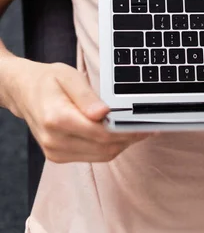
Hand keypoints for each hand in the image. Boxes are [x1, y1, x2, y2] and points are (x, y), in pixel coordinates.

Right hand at [9, 60, 151, 162]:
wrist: (22, 92)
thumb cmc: (47, 81)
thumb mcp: (68, 76)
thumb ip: (87, 96)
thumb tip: (104, 113)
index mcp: (56, 118)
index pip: (101, 133)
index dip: (128, 131)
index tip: (147, 124)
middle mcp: (54, 140)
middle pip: (104, 147)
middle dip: (130, 138)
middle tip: (151, 126)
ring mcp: (55, 151)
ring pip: (101, 155)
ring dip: (122, 144)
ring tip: (139, 129)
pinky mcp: (58, 156)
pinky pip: (93, 156)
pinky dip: (109, 147)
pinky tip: (120, 134)